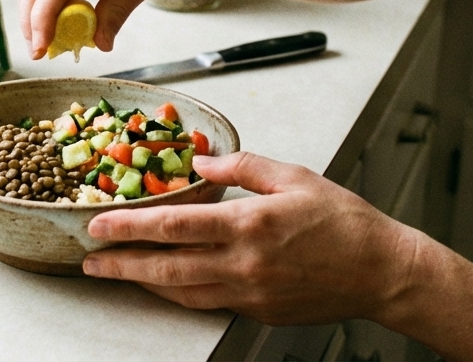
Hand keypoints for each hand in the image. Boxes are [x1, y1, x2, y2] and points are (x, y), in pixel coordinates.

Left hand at [82, 152, 419, 326]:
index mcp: (250, 225)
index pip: (175, 226)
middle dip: (121, 264)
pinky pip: (206, 302)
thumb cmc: (345, 222)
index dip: (130, 226)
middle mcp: (243, 264)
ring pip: (181, 292)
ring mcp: (249, 293)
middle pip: (166, 268)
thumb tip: (202, 161)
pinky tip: (162, 284)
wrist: (383, 273)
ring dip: (143, 283)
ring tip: (115, 272)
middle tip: (89, 260)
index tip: (99, 224)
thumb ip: (243, 166)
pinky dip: (177, 293)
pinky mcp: (257, 311)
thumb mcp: (294, 177)